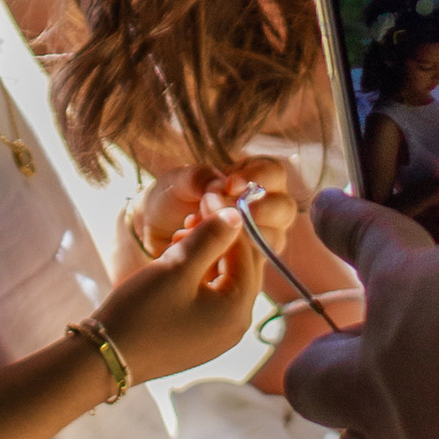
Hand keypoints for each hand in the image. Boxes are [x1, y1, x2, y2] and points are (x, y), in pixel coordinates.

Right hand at [96, 206, 256, 384]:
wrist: (105, 357)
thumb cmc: (142, 311)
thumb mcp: (177, 266)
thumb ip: (211, 237)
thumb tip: (237, 215)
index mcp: (238, 310)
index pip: (249, 253)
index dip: (230, 222)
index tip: (209, 198)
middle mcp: (236, 326)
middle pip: (241, 269)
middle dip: (220, 239)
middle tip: (194, 216)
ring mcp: (218, 336)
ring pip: (224, 282)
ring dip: (207, 256)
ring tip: (179, 237)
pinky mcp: (199, 339)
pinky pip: (209, 299)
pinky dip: (198, 277)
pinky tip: (175, 263)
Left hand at [127, 155, 301, 260]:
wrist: (153, 232)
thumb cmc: (172, 199)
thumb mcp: (178, 181)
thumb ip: (199, 178)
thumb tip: (221, 188)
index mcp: (254, 178)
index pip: (274, 173)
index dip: (259, 177)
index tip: (230, 185)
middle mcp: (265, 209)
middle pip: (285, 209)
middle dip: (261, 211)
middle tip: (230, 216)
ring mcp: (260, 239)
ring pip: (273, 240)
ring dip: (241, 237)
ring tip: (202, 231)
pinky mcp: (248, 266)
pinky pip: (252, 265)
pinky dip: (227, 258)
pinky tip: (198, 252)